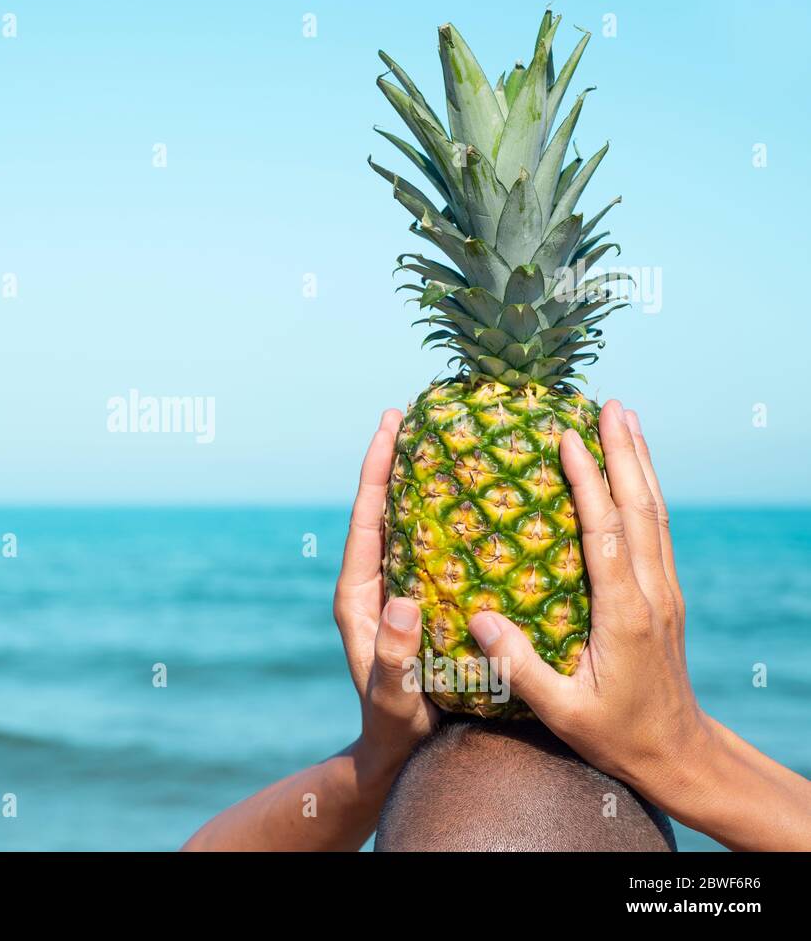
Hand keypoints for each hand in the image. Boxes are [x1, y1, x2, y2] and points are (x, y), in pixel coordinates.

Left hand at [333, 408, 438, 782]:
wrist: (396, 750)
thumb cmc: (394, 726)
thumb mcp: (393, 695)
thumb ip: (395, 657)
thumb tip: (402, 600)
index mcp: (359, 594)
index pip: (365, 518)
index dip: (376, 468)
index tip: (391, 422)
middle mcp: (374, 583)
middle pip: (384, 507)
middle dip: (398, 460)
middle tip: (421, 412)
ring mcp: (395, 589)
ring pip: (407, 523)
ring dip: (423, 482)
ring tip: (452, 440)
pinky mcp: (418, 600)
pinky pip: (431, 548)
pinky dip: (447, 518)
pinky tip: (479, 502)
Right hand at [464, 400, 709, 798]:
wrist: (678, 753)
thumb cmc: (615, 736)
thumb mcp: (562, 712)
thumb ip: (520, 666)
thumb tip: (479, 617)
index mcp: (624, 614)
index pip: (606, 534)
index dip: (589, 484)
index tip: (568, 439)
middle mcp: (651, 593)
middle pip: (641, 508)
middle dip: (624, 452)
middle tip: (607, 404)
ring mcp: (664, 591)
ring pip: (655, 513)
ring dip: (640, 462)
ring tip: (624, 418)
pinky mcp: (665, 595)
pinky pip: (656, 530)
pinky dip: (644, 490)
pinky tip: (633, 472)